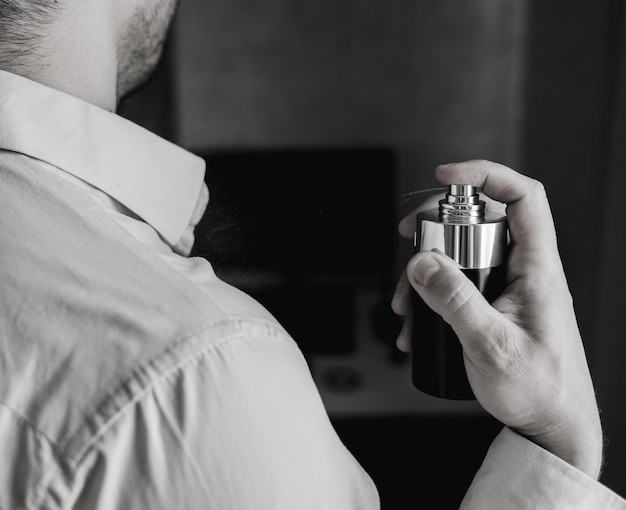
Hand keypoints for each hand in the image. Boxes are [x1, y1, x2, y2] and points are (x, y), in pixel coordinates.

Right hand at [392, 160, 602, 478]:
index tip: (445, 176)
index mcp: (538, 269)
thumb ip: (454, 301)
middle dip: (438, 227)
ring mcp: (510, 289)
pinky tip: (417, 322)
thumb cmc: (538, 391)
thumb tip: (422, 263)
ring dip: (429, 270)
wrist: (551, 428)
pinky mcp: (497, 307)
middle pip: (482, 221)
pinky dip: (434, 295)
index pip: (522, 198)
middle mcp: (525, 272)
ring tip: (406, 302)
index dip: (486, 175)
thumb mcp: (489, 345)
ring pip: (464, 255)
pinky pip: (461, 285)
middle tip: (409, 241)